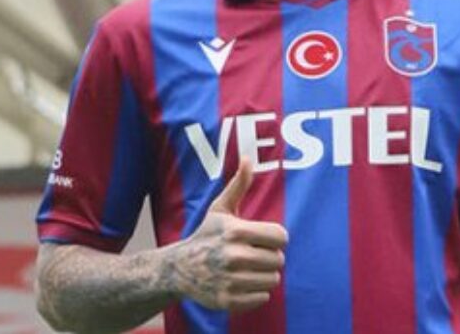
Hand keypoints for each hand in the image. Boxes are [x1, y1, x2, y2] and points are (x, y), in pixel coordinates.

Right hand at [170, 160, 287, 310]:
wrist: (179, 269)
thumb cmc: (206, 236)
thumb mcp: (220, 209)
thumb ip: (238, 185)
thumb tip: (248, 159)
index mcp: (236, 231)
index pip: (281, 237)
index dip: (275, 238)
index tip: (263, 239)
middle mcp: (234, 256)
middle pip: (279, 260)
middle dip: (269, 257)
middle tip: (253, 255)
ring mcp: (230, 280)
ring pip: (273, 280)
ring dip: (264, 275)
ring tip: (248, 269)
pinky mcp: (228, 300)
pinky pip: (262, 298)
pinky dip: (256, 293)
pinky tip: (242, 284)